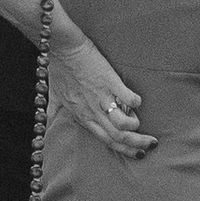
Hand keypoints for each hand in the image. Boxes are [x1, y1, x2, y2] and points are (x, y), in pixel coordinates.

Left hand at [52, 22, 150, 157]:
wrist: (62, 47)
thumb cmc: (59, 69)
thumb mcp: (54, 95)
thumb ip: (53, 112)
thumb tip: (47, 123)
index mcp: (82, 116)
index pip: (106, 141)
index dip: (123, 150)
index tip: (137, 153)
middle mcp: (92, 111)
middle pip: (117, 137)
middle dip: (137, 144)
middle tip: (151, 144)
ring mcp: (101, 97)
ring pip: (122, 124)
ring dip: (134, 125)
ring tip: (139, 121)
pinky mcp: (109, 81)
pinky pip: (127, 98)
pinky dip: (135, 102)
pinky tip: (136, 100)